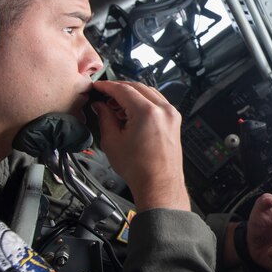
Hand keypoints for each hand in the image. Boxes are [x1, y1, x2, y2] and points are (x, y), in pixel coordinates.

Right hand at [90, 80, 189, 211]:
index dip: (107, 86)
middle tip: (104, 96)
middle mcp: (163, 110)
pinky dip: (143, 101)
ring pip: (148, 92)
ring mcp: (171, 115)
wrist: (159, 184)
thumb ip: (105, 117)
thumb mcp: (112, 141)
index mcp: (147, 113)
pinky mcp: (174, 120)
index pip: (123, 89)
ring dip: (131, 94)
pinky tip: (131, 111)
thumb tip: (100, 106)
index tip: (98, 86)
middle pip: (137, 87)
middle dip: (118, 89)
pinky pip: (157, 102)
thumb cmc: (139, 169)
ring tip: (116, 106)